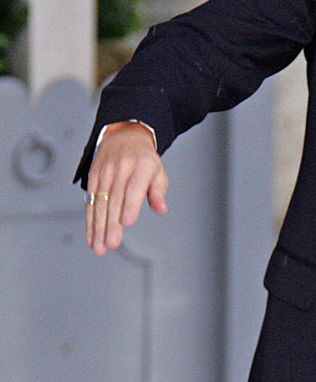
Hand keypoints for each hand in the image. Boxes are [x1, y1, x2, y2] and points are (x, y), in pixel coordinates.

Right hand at [85, 122, 167, 254]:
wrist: (123, 135)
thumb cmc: (144, 159)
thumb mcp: (158, 171)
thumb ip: (158, 192)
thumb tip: (161, 209)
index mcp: (141, 166)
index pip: (134, 188)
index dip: (130, 205)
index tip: (126, 222)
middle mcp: (120, 168)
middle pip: (114, 199)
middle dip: (111, 224)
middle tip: (111, 244)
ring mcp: (104, 172)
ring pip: (99, 203)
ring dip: (97, 227)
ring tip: (99, 246)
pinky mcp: (92, 177)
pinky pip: (89, 201)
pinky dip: (89, 220)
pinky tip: (91, 237)